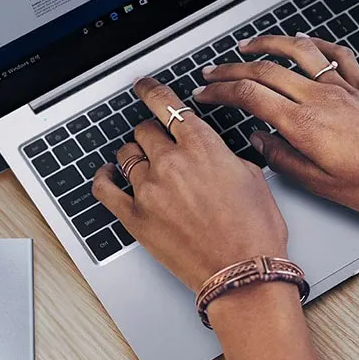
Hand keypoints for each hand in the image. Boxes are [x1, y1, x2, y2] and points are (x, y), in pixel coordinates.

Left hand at [92, 78, 287, 291]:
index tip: (143, 86)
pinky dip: (103, 177)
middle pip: (144, 130)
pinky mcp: (134, 217)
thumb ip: (224, 157)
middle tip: (158, 142)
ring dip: (134, 156)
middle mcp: (171, 162)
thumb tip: (214, 155)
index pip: (166, 105)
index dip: (151, 91)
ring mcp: (149, 189)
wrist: (242, 273)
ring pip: (126, 155)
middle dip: (151, 133)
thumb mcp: (252, 178)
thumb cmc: (254, 232)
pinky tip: (108, 174)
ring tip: (143, 164)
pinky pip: (104, 188)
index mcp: (202, 146)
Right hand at [193, 34, 358, 218]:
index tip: (205, 94)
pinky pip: (335, 54)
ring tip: (247, 45)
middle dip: (232, 69)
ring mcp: (343, 88)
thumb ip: (286, 160)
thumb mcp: (325, 186)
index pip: (251, 97)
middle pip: (266, 70)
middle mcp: (322, 98)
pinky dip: (315, 43)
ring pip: (298, 52)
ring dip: (268, 44)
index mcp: (306, 125)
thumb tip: (260, 143)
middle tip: (212, 73)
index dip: (222, 92)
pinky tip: (306, 42)